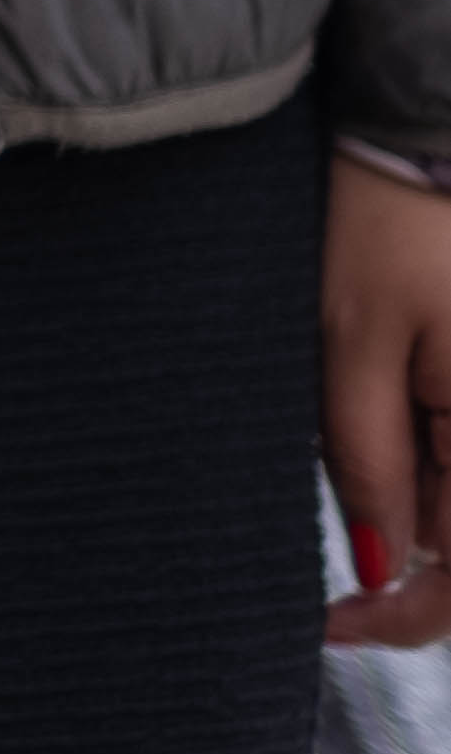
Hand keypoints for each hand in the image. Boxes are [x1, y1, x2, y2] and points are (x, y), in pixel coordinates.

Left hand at [330, 148, 450, 644]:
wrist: (424, 128)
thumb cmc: (387, 219)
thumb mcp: (354, 339)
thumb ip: (370, 456)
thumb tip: (384, 566)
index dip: (405, 616)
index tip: (328, 625)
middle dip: (411, 577)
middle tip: (329, 590)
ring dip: (417, 523)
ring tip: (345, 516)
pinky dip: (426, 475)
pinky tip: (377, 465)